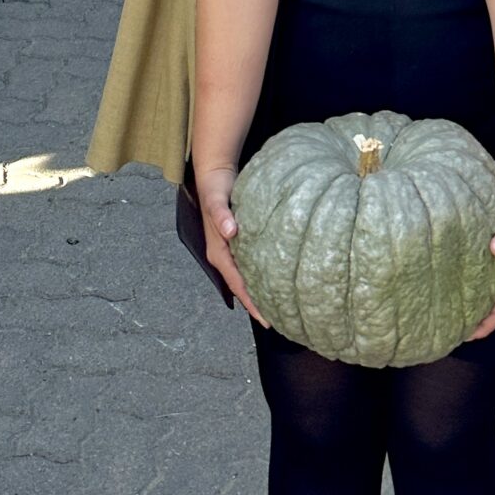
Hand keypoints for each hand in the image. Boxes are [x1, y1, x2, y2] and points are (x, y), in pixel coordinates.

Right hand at [196, 164, 266, 321]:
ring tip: (281, 306)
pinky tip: (275, 279)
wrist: (214, 173)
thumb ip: (221, 214)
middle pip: (242, 286)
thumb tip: (230, 232)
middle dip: (258, 304)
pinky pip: (249, 265)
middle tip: (281, 320)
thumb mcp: (216, 199)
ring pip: (245, 277)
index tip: (267, 319)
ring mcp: (230, 250)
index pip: (237, 284)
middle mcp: (222, 255)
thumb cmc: (215, 187)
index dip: (252, 302)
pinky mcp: (238, 242)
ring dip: (259, 291)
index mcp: (217, 252)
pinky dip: (261, 275)